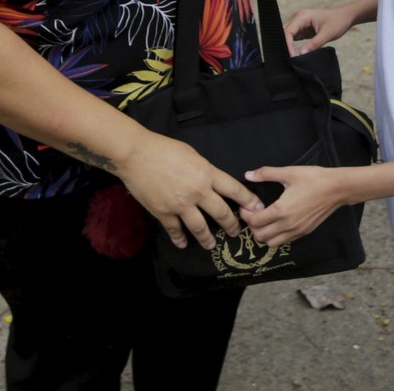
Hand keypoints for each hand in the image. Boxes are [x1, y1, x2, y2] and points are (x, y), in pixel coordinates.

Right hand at [117, 134, 264, 248]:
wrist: (136, 154)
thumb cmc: (164, 149)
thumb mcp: (193, 154)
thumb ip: (205, 170)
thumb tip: (213, 181)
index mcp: (207, 173)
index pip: (234, 190)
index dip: (248, 201)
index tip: (257, 208)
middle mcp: (198, 191)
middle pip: (222, 213)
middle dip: (232, 224)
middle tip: (237, 231)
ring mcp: (180, 204)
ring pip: (200, 227)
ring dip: (208, 238)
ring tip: (211, 244)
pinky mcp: (164, 212)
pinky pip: (175, 230)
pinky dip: (180, 239)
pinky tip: (183, 244)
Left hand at [241, 165, 347, 247]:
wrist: (337, 189)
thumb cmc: (314, 179)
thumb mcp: (289, 172)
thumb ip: (266, 173)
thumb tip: (248, 174)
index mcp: (281, 211)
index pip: (255, 221)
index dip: (246, 214)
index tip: (246, 206)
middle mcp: (288, 225)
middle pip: (260, 236)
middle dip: (252, 226)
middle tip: (253, 213)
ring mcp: (297, 231)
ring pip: (271, 243)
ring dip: (264, 234)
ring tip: (265, 220)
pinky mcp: (304, 232)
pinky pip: (284, 241)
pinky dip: (276, 236)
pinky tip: (278, 222)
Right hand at [284, 4, 355, 53]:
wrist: (345, 17)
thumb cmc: (338, 22)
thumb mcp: (327, 34)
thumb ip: (314, 44)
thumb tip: (301, 54)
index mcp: (302, 16)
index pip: (288, 31)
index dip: (287, 44)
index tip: (292, 56)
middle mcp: (298, 18)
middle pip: (284, 33)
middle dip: (284, 45)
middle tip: (288, 59)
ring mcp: (299, 23)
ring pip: (287, 35)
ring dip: (287, 46)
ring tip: (289, 58)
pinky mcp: (302, 29)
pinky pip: (293, 37)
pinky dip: (292, 45)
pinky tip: (293, 54)